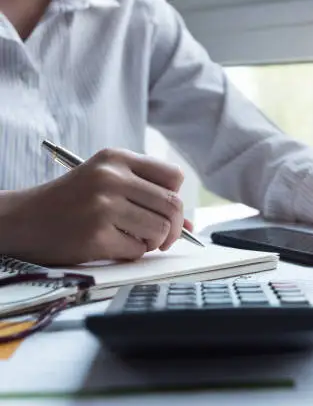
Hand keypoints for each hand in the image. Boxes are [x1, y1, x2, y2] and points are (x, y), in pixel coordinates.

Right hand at [0, 149, 187, 264]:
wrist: (22, 219)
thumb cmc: (71, 202)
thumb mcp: (107, 184)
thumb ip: (149, 197)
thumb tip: (191, 226)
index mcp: (117, 159)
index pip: (174, 176)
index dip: (175, 197)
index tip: (165, 210)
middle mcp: (111, 177)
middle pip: (173, 205)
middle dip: (175, 228)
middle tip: (163, 237)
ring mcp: (103, 206)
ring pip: (160, 230)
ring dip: (154, 242)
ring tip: (134, 238)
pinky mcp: (96, 235)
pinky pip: (138, 250)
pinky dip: (132, 253)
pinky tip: (113, 244)